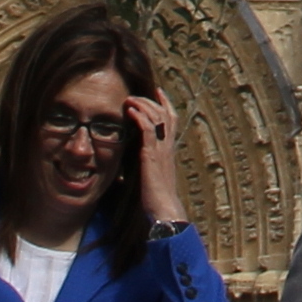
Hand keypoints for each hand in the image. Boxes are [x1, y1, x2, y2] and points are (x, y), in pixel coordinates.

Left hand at [127, 91, 187, 230]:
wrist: (164, 209)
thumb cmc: (157, 199)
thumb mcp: (152, 177)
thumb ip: (146, 166)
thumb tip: (133, 167)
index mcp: (168, 151)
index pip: (171, 121)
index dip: (166, 104)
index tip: (158, 91)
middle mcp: (167, 147)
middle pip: (165, 115)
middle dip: (152, 100)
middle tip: (138, 93)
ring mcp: (160, 150)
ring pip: (157, 118)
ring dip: (143, 105)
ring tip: (130, 99)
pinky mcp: (151, 156)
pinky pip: (147, 130)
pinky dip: (140, 117)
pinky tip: (131, 111)